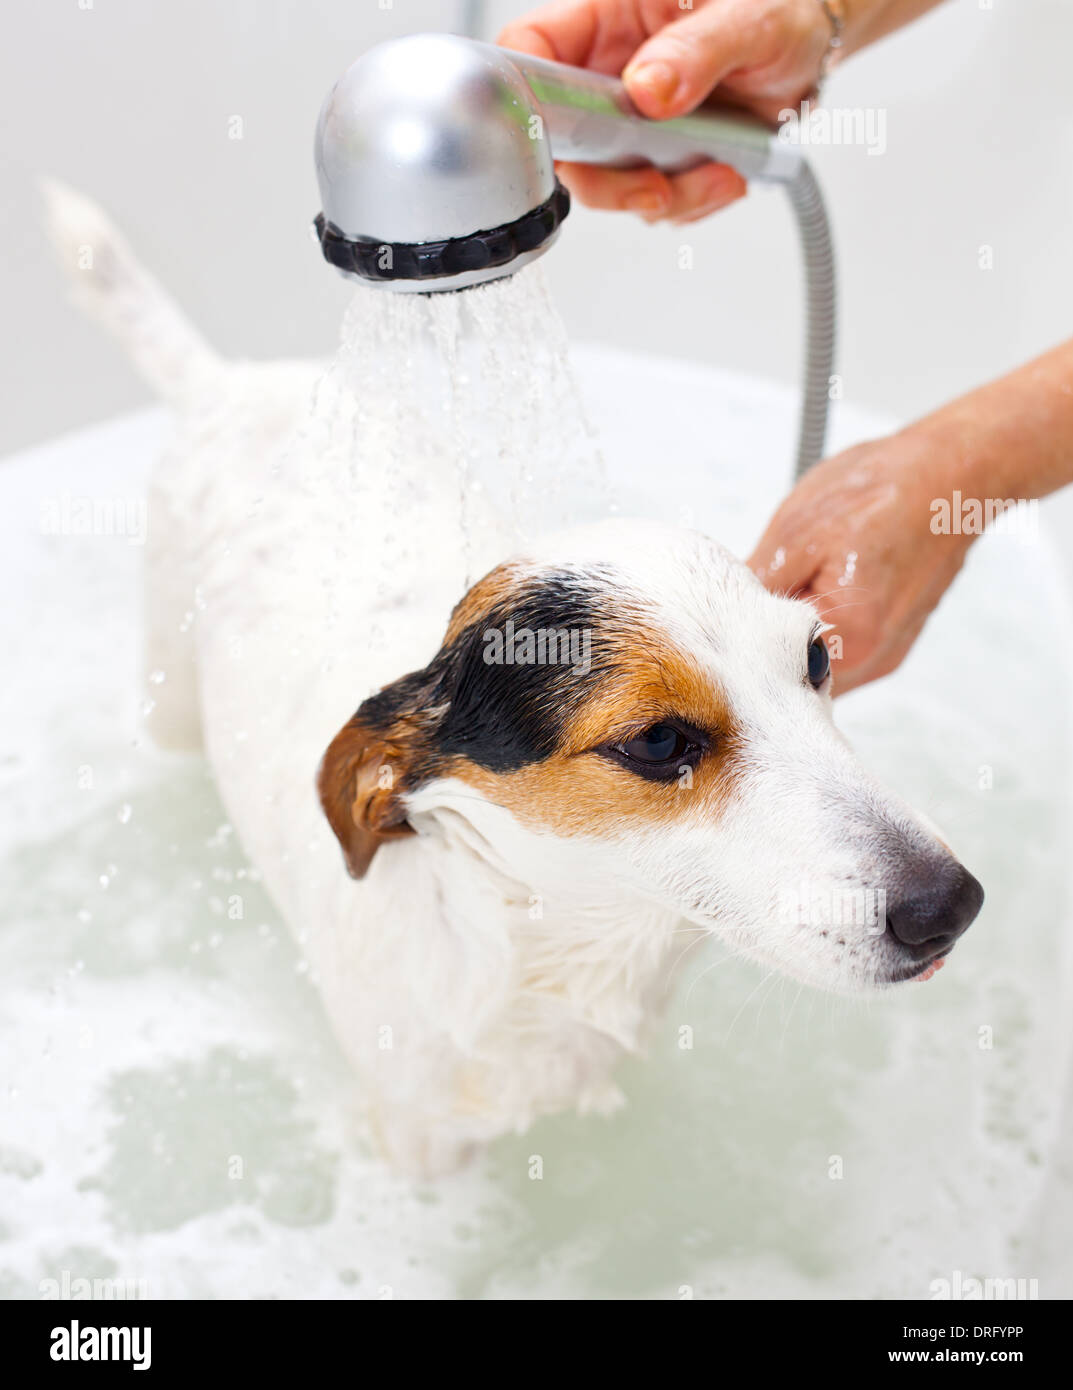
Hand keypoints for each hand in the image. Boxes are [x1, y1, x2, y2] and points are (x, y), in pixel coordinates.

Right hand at [498, 0, 833, 223]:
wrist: (811, 46)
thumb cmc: (779, 8)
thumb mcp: (750, 16)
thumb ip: (697, 49)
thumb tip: (647, 88)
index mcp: (607, 19)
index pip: (532, 54)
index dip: (526, 101)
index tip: (563, 140)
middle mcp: (607, 74)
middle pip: (564, 144)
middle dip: (608, 181)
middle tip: (655, 187)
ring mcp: (628, 123)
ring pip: (610, 185)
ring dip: (666, 196)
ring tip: (720, 171)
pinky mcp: (656, 160)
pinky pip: (655, 203)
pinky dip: (692, 203)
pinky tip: (727, 173)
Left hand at [748, 432, 975, 693]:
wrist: (954, 473)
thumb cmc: (884, 492)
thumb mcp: (796, 531)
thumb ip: (756, 586)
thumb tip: (724, 614)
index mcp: (849, 635)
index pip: (769, 669)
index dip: (744, 640)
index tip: (731, 612)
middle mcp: (874, 658)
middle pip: (795, 678)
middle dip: (768, 643)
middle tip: (760, 594)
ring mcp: (887, 655)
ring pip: (817, 667)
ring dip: (795, 637)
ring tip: (798, 583)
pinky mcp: (894, 643)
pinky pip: (842, 653)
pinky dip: (823, 629)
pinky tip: (822, 588)